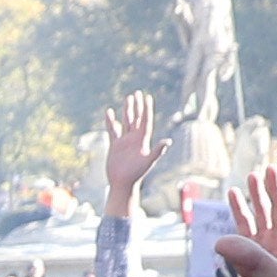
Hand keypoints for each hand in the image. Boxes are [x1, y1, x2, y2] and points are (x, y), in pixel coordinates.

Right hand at [95, 92, 165, 224]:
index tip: (147, 97)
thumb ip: (158, 151)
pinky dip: (111, 121)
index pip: (146, 120)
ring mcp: (125, 141)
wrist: (123, 183)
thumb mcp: (148, 161)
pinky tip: (109, 112)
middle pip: (136, 118)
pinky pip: (113, 130)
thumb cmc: (137, 174)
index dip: (147, 109)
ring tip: (127, 98)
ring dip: (127, 110)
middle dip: (137, 106)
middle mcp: (135, 138)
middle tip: (137, 93)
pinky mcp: (115, 145)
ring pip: (126, 122)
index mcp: (143, 140)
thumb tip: (168, 142)